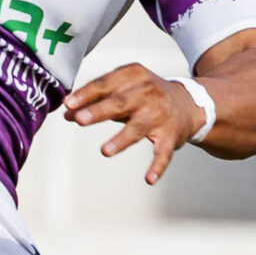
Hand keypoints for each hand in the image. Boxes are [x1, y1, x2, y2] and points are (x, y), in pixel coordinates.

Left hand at [62, 64, 204, 184]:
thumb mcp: (122, 89)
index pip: (106, 84)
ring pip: (138, 128)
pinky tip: (149, 179)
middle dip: (99, 111)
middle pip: (120, 103)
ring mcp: (160, 115)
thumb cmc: (146, 94)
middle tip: (81, 120)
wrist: (188, 103)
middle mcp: (149, 93)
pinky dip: (157, 166)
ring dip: (121, 139)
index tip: (69, 104)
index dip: (86, 94)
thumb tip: (67, 113)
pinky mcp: (171, 136)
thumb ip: (95, 99)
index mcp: (134, 75)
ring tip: (105, 151)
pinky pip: (163, 153)